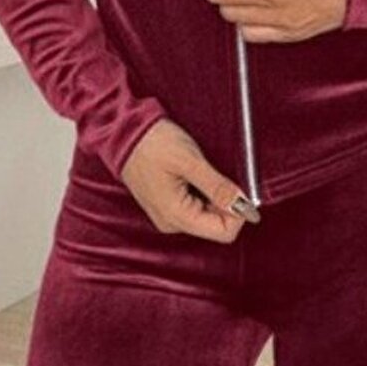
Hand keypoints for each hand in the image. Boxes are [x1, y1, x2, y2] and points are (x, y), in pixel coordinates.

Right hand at [119, 118, 259, 238]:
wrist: (123, 132)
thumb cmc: (151, 144)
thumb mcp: (190, 161)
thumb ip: (217, 186)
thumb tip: (243, 203)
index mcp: (176, 217)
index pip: (224, 233)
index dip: (239, 212)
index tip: (240, 189)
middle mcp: (172, 223)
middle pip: (217, 226)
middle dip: (228, 203)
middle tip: (222, 174)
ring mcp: (169, 215)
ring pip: (208, 216)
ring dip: (216, 196)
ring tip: (203, 172)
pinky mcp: (168, 206)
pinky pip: (196, 207)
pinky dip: (205, 193)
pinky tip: (196, 175)